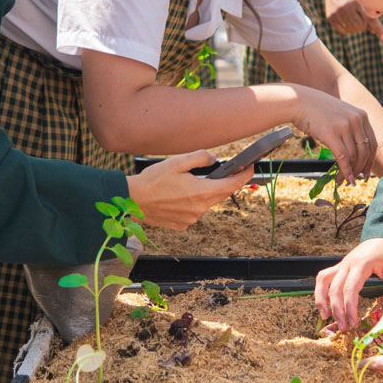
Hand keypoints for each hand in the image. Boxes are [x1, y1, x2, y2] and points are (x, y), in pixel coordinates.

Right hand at [125, 150, 252, 229]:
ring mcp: (191, 219)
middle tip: (229, 171)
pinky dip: (192, 203)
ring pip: (206, 203)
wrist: (133, 200)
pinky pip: (194, 212)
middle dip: (226, 183)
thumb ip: (199, 158)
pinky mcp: (182, 225)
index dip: (244, 176)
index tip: (250, 168)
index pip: (232, 185)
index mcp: (201, 192)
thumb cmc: (153, 180)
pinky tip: (178, 195)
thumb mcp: (177, 162)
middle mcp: (199, 208)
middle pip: (220, 194)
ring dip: (204, 193)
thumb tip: (214, 158)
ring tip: (191, 182)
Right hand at [290, 87, 375, 183]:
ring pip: (354, 156)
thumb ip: (352, 129)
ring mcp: (344, 127)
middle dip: (361, 169)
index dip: (370, 161)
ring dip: (350, 172)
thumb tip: (356, 153)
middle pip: (365, 151)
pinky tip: (342, 179)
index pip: (372, 143)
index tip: (365, 172)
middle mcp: (356, 120)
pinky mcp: (332, 134)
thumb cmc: (318, 110)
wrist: (299, 102)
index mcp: (362, 116)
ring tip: (344, 181)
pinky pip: (343, 157)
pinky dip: (344, 171)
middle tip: (356, 180)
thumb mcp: (341, 115)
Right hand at [314, 237, 382, 330]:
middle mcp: (347, 264)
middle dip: (337, 310)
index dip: (350, 308)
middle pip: (335, 288)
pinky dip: (321, 291)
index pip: (350, 289)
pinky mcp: (341, 266)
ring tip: (326, 316)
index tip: (354, 324)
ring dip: (321, 299)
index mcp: (361, 264)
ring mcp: (342, 264)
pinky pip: (324, 277)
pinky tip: (325, 304)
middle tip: (345, 328)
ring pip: (323, 281)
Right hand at [324, 0, 382, 39]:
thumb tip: (374, 32)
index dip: (379, 29)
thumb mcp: (362, 1)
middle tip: (359, 18)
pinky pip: (344, 31)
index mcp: (359, 2)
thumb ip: (370, 15)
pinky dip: (347, 29)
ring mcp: (338, 13)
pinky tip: (345, 20)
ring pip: (353, 30)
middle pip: (361, 27)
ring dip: (355, 28)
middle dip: (363, 25)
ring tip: (352, 18)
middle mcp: (348, 7)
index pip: (371, 19)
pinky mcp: (331, 17)